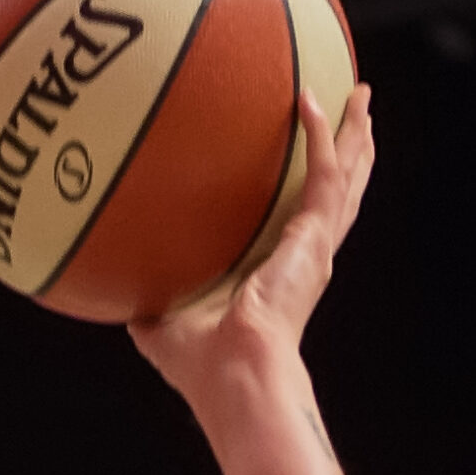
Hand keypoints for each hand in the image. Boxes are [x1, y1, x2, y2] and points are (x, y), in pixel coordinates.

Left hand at [131, 83, 373, 410]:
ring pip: (347, 178)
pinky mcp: (312, 241)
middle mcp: (304, 257)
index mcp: (279, 273)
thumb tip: (115, 291)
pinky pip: (322, 176)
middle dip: (350, 150)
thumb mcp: (162, 327)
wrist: (233, 378)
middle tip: (355, 109)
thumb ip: (146, 302)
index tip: (307, 160)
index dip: (309, 191)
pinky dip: (319, 137)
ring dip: (354, 135)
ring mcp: (313, 248)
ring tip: (360, 96)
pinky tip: (308, 101)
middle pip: (340, 192)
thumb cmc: (204, 369)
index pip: (303, 221)